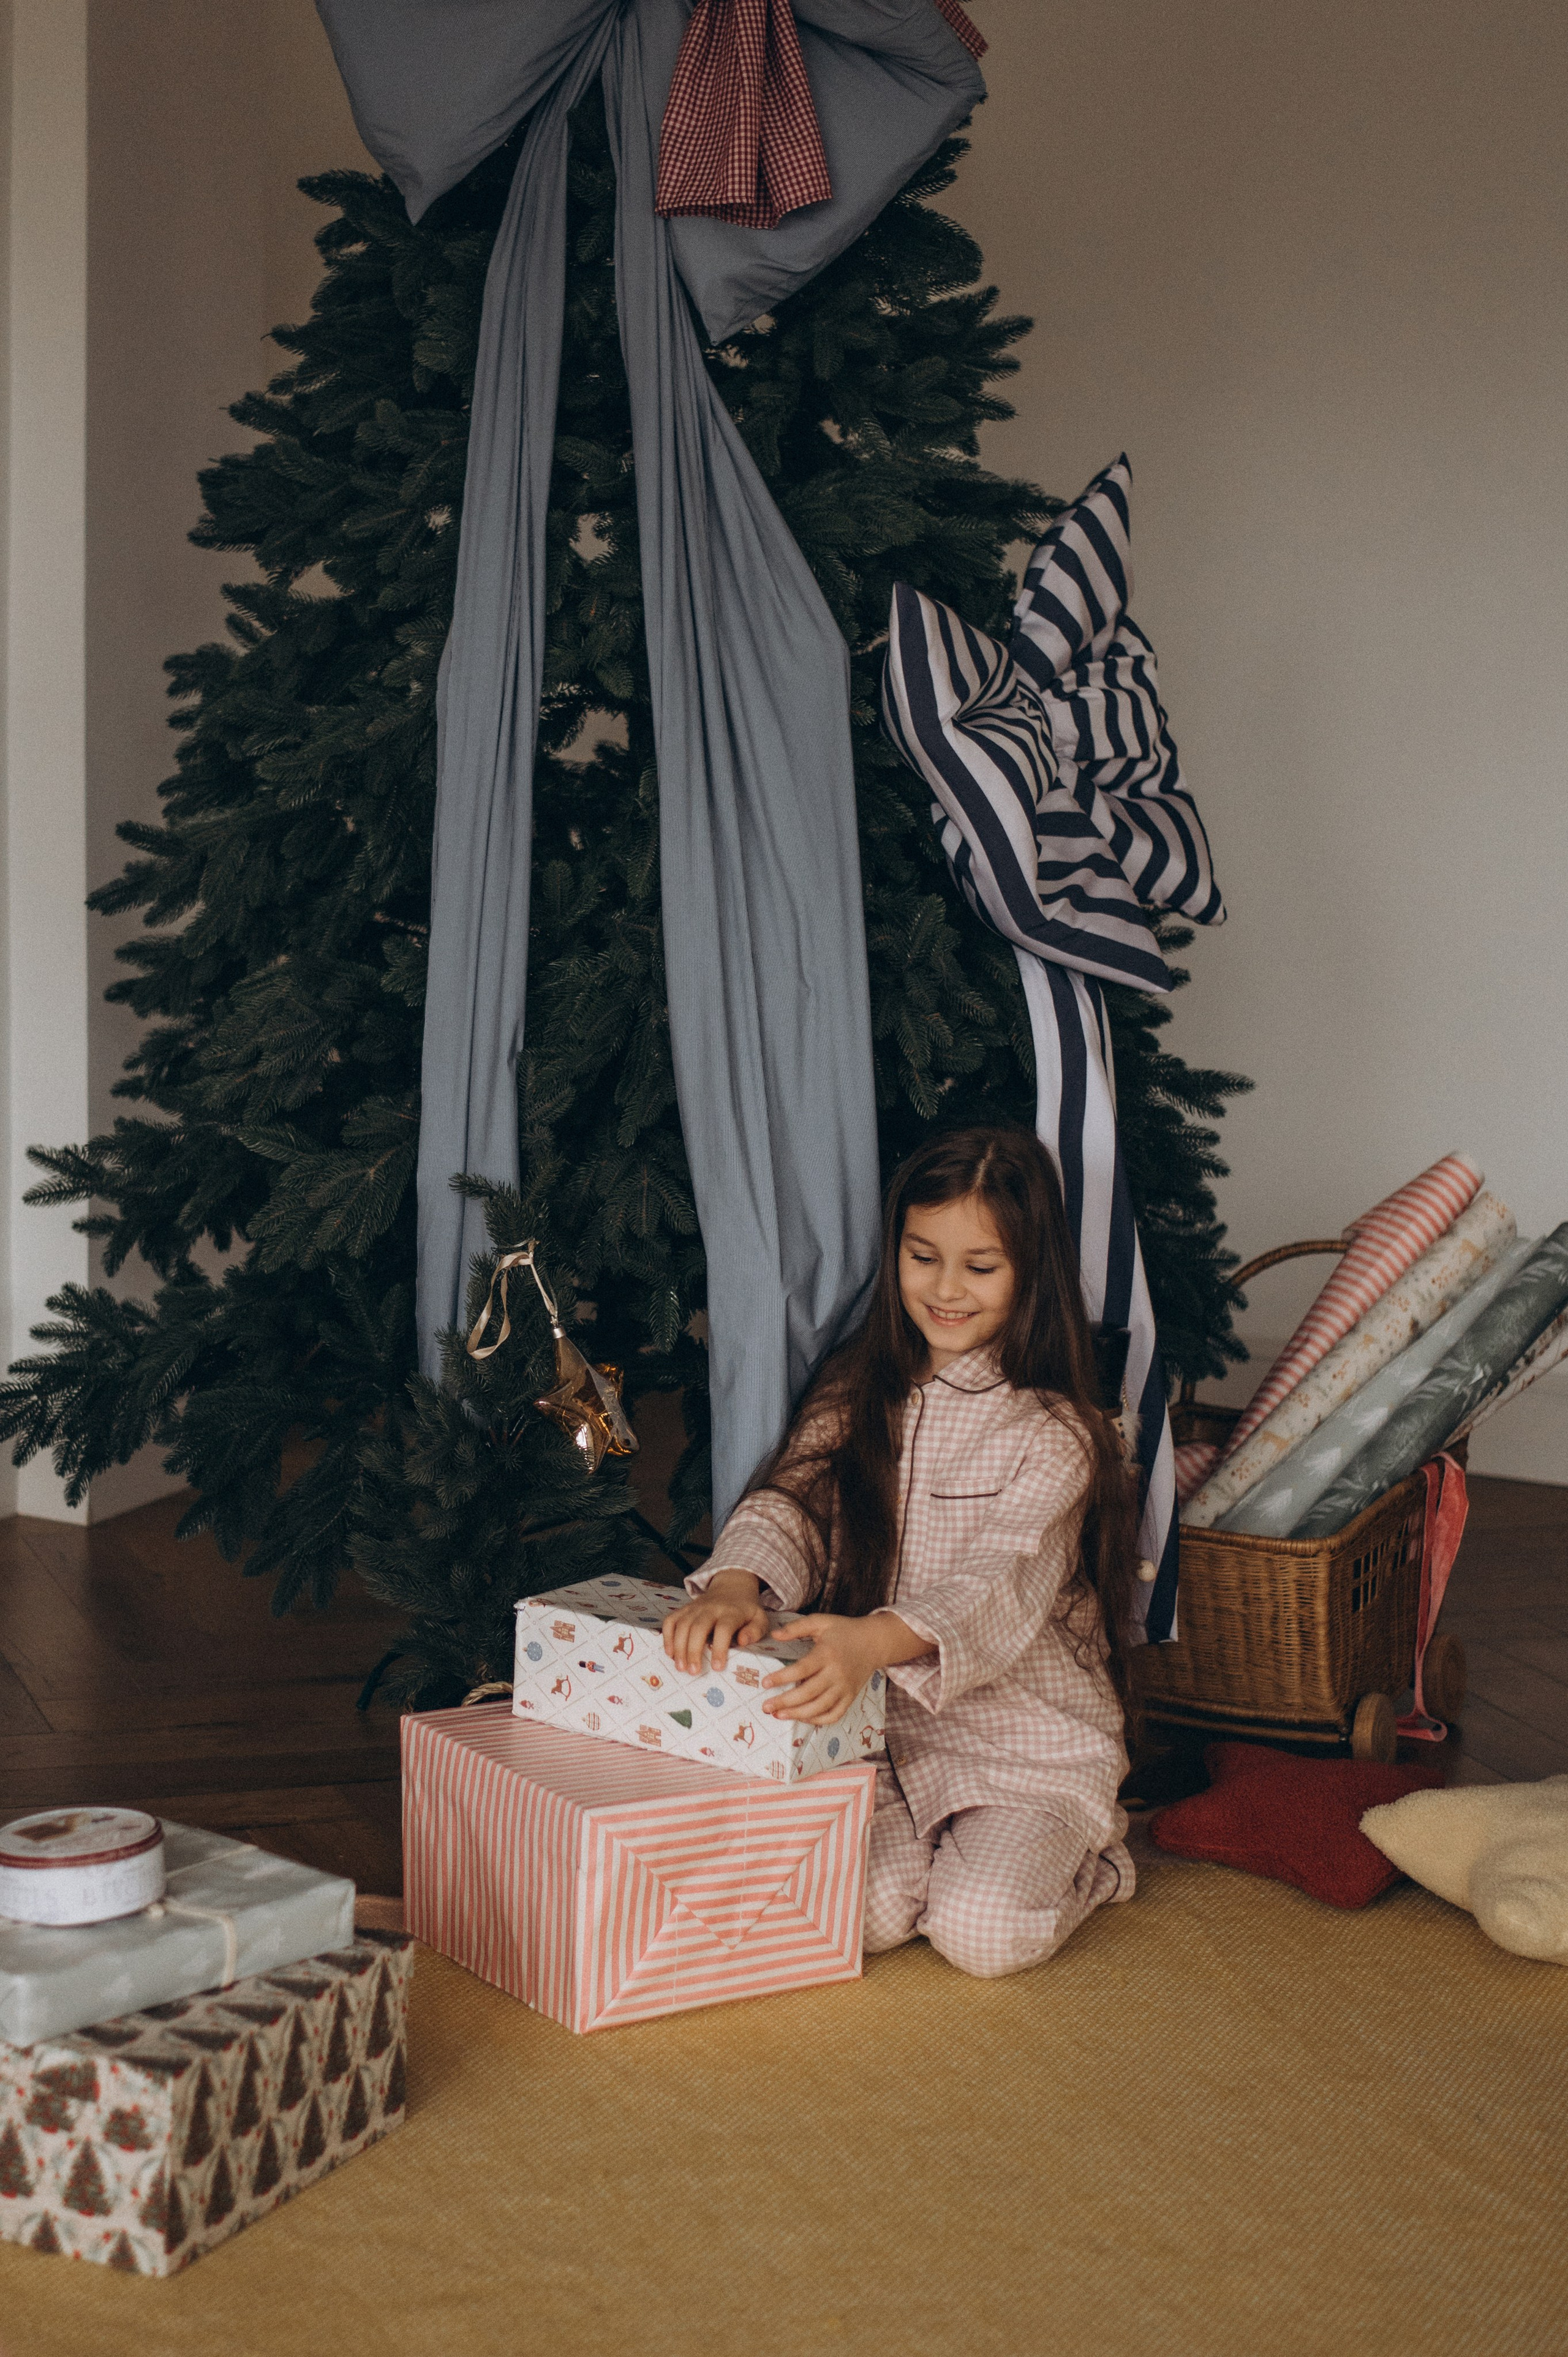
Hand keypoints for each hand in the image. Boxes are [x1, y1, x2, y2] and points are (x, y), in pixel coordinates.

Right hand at [662, 1572, 769, 1672]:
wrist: (732, 1586)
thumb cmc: (746, 1609)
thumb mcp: (759, 1618)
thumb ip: (755, 1630)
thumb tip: (742, 1642)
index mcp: (731, 1612)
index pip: (723, 1629)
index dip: (719, 1648)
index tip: (717, 1667)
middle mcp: (710, 1608)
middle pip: (698, 1627)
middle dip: (693, 1651)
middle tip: (693, 1672)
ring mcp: (695, 1608)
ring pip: (682, 1625)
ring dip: (679, 1647)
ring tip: (680, 1667)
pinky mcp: (684, 1609)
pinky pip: (671, 1620)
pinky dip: (667, 1636)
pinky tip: (670, 1652)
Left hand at [762, 1612, 919, 1726]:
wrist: (874, 1642)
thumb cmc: (844, 1631)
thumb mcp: (821, 1622)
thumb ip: (797, 1627)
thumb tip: (774, 1635)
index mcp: (827, 1654)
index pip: (801, 1669)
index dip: (782, 1678)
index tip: (765, 1683)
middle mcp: (836, 1673)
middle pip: (808, 1693)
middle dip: (785, 1702)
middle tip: (766, 1707)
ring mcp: (845, 1688)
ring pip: (820, 1708)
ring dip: (797, 1714)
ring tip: (778, 1715)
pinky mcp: (850, 1697)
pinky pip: (834, 1715)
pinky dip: (818, 1720)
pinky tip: (802, 1718)